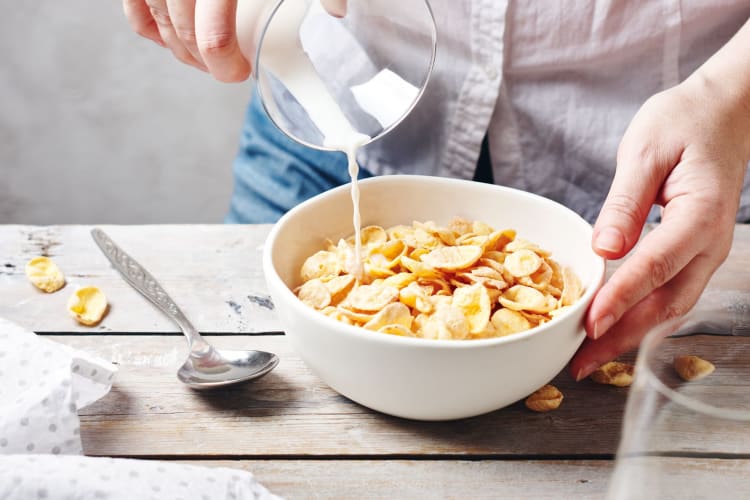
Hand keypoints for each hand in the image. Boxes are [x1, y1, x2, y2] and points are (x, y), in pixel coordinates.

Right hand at [123, 0, 345, 81]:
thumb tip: (337, 11)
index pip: (211, 33)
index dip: (223, 63)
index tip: (238, 71)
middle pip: (181, 30)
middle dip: (203, 60)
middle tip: (226, 68)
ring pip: (154, 16)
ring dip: (177, 44)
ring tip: (201, 56)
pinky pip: (135, 0)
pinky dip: (147, 21)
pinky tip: (168, 34)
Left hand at [570, 70, 749, 379]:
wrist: (723, 113)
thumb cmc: (683, 123)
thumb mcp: (645, 152)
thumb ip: (625, 203)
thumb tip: (604, 250)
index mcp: (700, 215)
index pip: (654, 267)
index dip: (621, 299)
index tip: (589, 325)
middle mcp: (711, 243)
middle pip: (666, 304)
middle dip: (622, 337)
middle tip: (580, 363)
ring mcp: (707, 252)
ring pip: (671, 307)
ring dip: (631, 335)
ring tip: (590, 357)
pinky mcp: (695, 253)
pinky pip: (671, 294)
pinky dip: (642, 317)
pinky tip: (614, 328)